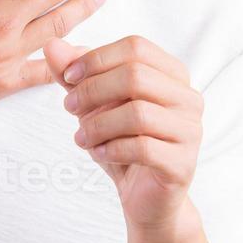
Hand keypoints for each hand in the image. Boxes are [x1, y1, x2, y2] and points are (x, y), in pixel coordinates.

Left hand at [44, 35, 203, 234]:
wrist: (145, 197)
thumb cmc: (122, 142)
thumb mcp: (94, 105)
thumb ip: (75, 75)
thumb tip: (51, 45)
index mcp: (173, 74)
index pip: (136, 47)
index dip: (96, 58)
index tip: (68, 77)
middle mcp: (189, 98)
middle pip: (136, 76)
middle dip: (93, 90)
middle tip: (69, 108)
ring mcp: (191, 131)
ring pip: (138, 114)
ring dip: (98, 124)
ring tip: (81, 137)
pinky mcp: (183, 163)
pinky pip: (143, 148)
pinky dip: (111, 149)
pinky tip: (97, 153)